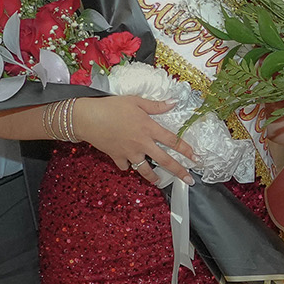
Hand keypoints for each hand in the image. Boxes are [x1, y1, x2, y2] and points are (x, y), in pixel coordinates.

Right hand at [75, 96, 198, 185]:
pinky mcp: (117, 157)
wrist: (87, 118)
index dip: (186, 150)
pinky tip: (129, 165)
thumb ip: (156, 105)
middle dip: (178, 171)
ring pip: (145, 169)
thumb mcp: (135, 101)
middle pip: (164, 160)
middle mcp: (142, 143)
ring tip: (160, 181)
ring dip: (153, 177)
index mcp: (149, 128)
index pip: (173, 141)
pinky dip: (128, 166)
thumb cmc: (111, 106)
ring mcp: (130, 153)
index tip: (196, 158)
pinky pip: (126, 166)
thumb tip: (174, 102)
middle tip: (189, 180)